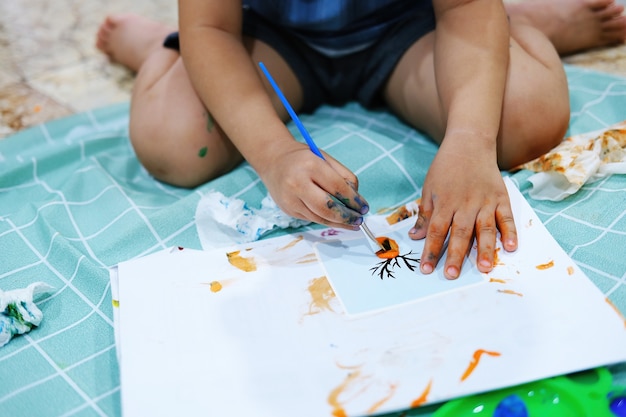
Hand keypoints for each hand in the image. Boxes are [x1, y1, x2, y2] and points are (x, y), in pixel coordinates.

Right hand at [259, 142, 368, 228]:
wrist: (273, 161)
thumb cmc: (304, 158)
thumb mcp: (325, 158)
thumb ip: (343, 176)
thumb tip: (356, 200)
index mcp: (310, 165)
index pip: (337, 187)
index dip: (353, 200)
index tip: (364, 207)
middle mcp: (297, 183)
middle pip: (327, 207)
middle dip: (346, 217)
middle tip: (359, 220)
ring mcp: (290, 199)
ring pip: (319, 217)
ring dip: (339, 223)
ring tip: (352, 223)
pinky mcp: (288, 210)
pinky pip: (311, 218)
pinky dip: (326, 220)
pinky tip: (337, 220)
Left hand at [409, 144, 516, 278]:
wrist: (469, 143)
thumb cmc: (446, 167)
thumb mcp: (429, 188)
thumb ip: (424, 214)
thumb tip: (415, 237)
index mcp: (445, 202)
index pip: (435, 230)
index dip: (430, 250)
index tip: (426, 269)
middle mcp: (465, 204)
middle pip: (459, 233)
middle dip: (455, 255)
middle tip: (451, 275)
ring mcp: (485, 201)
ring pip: (485, 229)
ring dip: (484, 249)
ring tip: (483, 268)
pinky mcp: (501, 198)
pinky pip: (506, 218)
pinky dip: (510, 232)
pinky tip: (511, 247)